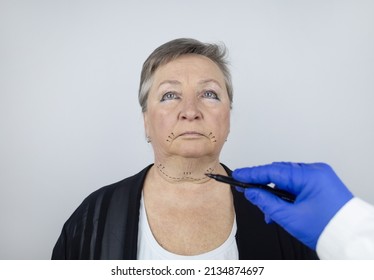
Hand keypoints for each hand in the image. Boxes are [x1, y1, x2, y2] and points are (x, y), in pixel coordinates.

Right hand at [232, 162, 352, 249]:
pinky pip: (296, 184)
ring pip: (287, 180)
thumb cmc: (328, 228)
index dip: (252, 173)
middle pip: (280, 173)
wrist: (350, 239)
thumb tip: (251, 192)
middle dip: (263, 184)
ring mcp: (319, 177)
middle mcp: (316, 172)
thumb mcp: (290, 217)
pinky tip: (281, 208)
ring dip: (275, 193)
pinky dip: (286, 195)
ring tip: (269, 211)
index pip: (273, 171)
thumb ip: (266, 202)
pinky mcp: (320, 184)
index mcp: (310, 176)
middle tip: (246, 190)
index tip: (238, 175)